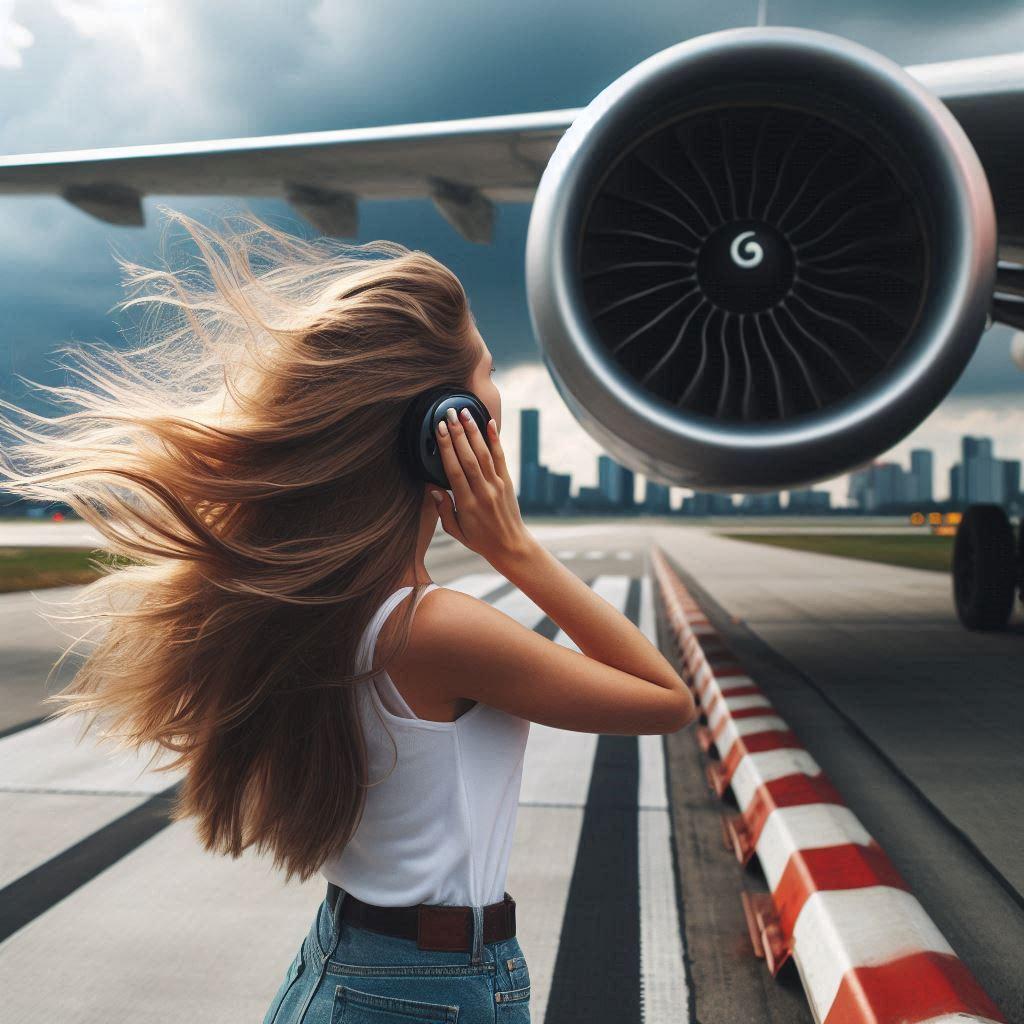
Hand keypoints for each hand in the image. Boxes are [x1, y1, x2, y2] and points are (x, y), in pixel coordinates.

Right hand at [430, 406, 533, 569]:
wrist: (511, 546)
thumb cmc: (479, 540)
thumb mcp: (455, 531)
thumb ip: (443, 511)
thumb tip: (433, 489)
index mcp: (467, 504)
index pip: (454, 471)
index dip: (446, 448)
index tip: (438, 430)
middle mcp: (483, 492)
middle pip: (469, 458)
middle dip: (458, 434)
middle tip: (448, 414)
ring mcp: (497, 485)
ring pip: (484, 454)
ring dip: (474, 432)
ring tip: (464, 413)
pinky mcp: (507, 482)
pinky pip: (500, 458)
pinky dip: (495, 440)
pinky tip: (489, 424)